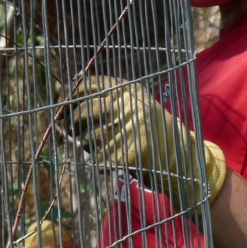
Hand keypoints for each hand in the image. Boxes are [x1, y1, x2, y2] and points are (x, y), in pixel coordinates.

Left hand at [69, 76, 227, 212]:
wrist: (183, 157)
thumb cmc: (153, 131)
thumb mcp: (135, 106)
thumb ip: (106, 100)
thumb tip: (64, 94)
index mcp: (131, 92)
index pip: (93, 84)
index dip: (74, 93)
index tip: (64, 101)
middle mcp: (130, 106)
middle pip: (86, 111)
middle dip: (74, 122)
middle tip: (71, 129)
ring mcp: (131, 130)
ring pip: (89, 138)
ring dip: (86, 145)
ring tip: (97, 147)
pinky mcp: (130, 154)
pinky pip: (99, 159)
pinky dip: (99, 163)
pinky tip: (109, 162)